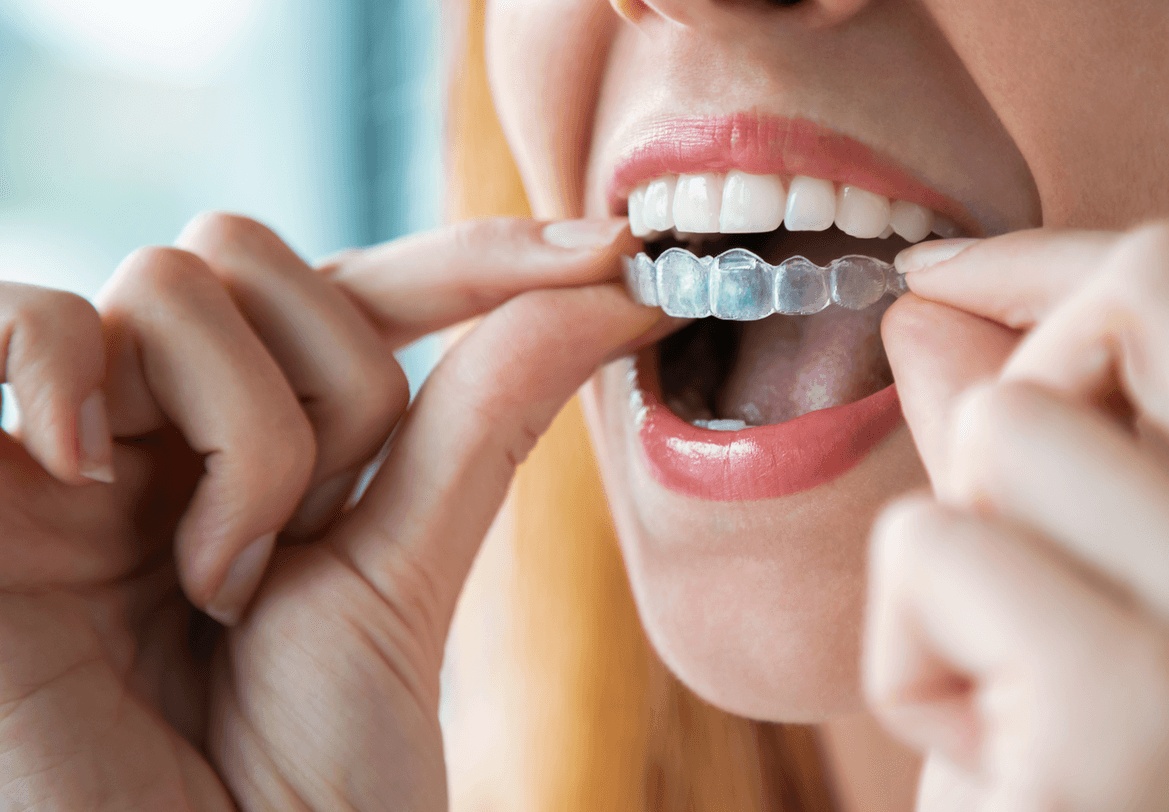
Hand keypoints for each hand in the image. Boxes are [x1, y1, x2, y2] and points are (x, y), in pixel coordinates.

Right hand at [0, 213, 664, 809]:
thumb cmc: (305, 777)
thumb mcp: (406, 576)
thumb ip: (482, 421)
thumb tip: (606, 291)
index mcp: (259, 447)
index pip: (359, 292)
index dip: (474, 260)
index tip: (613, 255)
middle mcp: (160, 429)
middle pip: (254, 256)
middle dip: (329, 392)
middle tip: (305, 546)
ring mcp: (64, 449)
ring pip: (171, 283)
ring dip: (240, 441)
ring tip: (219, 583)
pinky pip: (19, 319)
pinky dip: (68, 371)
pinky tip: (82, 476)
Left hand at [865, 221, 1168, 810]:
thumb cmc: (1062, 795)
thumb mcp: (1063, 603)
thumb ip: (1026, 439)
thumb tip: (935, 298)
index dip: (1050, 270)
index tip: (943, 286)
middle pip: (1158, 286)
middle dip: (1021, 384)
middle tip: (1002, 538)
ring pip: (1011, 428)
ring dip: (952, 565)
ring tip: (1011, 696)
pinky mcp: (1155, 711)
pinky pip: (934, 546)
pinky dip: (907, 652)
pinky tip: (989, 761)